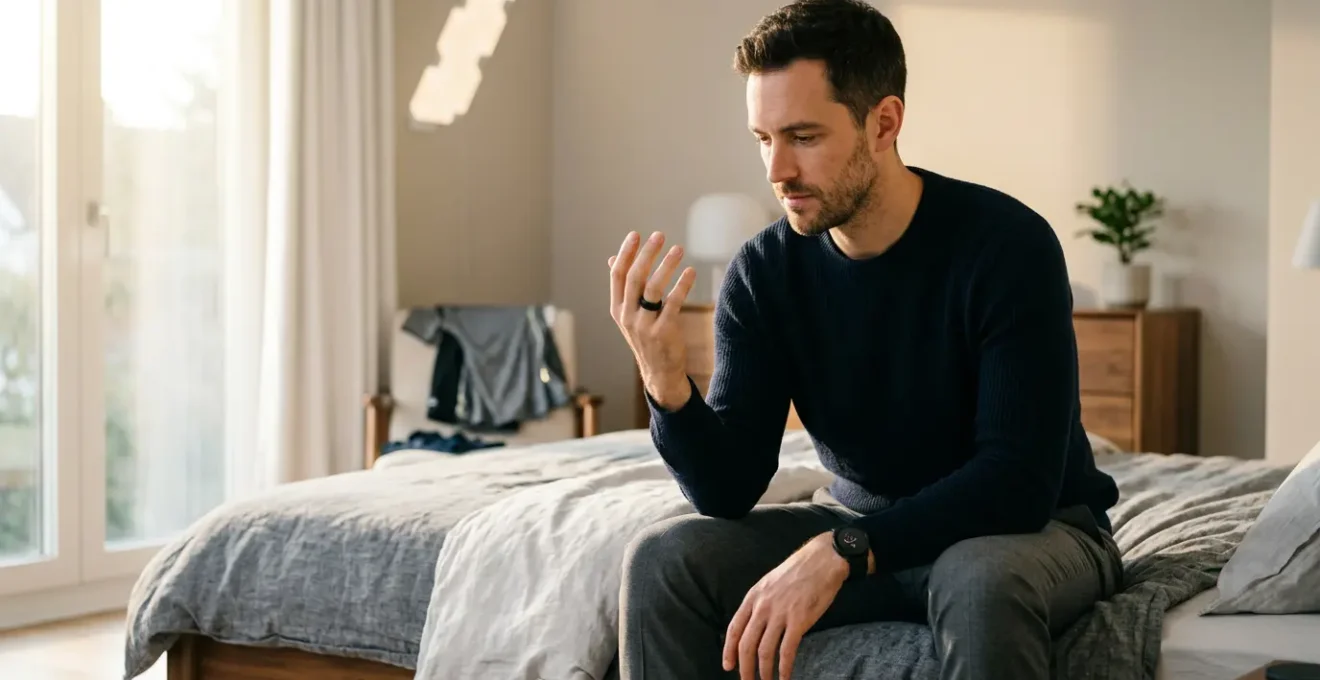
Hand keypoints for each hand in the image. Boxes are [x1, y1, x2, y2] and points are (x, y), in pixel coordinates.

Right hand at [607, 231, 696, 409]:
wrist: (659, 372)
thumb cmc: (646, 336)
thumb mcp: (629, 314)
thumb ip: (623, 287)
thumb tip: (610, 259)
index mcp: (617, 309)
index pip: (617, 275)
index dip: (625, 253)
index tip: (635, 234)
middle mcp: (627, 316)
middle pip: (635, 278)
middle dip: (646, 254)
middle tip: (659, 236)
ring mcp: (644, 326)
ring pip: (653, 289)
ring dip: (666, 266)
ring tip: (678, 249)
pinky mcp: (664, 332)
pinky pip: (673, 303)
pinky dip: (682, 285)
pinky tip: (690, 271)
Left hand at [722, 532, 849, 679]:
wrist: (823, 559)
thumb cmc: (798, 570)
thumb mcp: (770, 582)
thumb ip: (761, 602)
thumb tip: (755, 625)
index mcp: (753, 596)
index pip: (734, 628)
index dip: (729, 650)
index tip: (727, 665)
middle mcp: (763, 606)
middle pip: (746, 644)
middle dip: (744, 668)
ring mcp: (781, 613)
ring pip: (765, 651)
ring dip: (764, 672)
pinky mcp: (799, 620)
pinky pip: (787, 650)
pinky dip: (784, 668)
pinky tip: (785, 677)